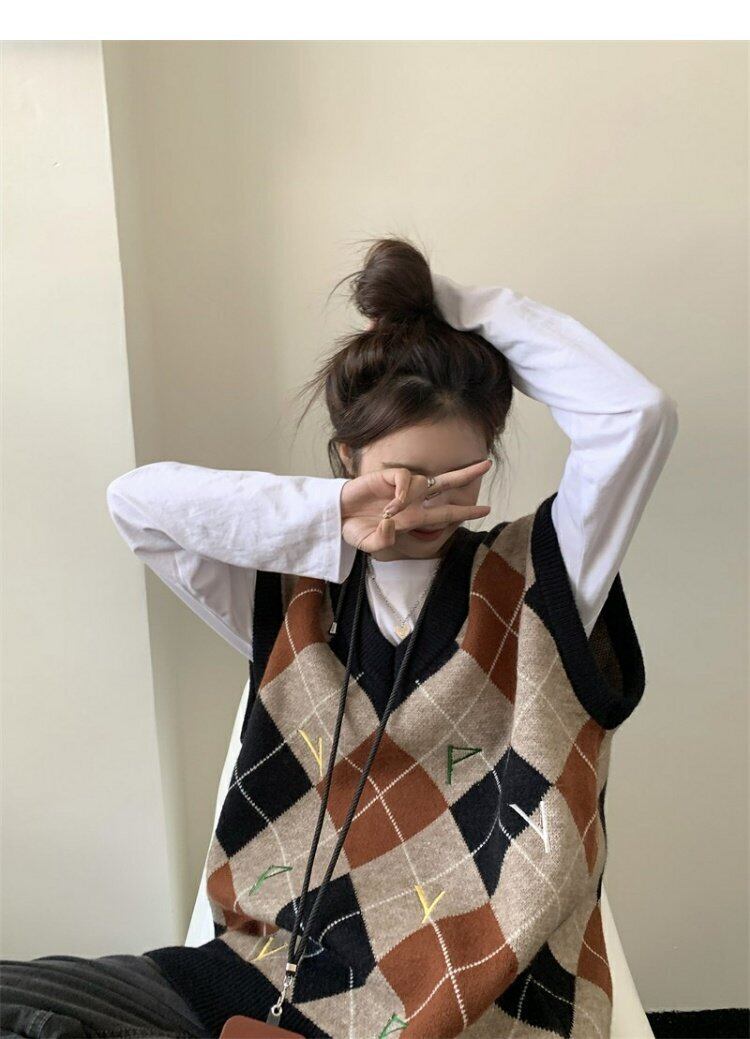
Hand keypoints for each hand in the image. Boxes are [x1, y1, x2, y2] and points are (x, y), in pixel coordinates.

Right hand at [340, 459, 491, 553]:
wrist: (336, 516)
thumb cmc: (355, 530)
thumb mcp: (370, 544)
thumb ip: (383, 540)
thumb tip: (392, 524)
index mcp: (415, 518)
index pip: (446, 512)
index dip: (466, 510)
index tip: (487, 509)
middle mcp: (414, 501)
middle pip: (447, 484)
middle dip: (468, 475)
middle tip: (488, 464)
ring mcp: (402, 488)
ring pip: (427, 480)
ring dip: (413, 498)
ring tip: (387, 513)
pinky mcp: (389, 477)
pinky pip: (407, 479)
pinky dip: (404, 491)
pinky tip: (391, 504)